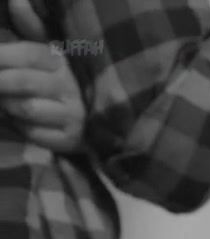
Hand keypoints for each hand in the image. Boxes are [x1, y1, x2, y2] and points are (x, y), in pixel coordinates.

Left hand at [0, 0, 86, 153]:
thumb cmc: (55, 83)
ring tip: (7, 104)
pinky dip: (22, 128)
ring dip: (9, 107)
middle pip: (21, 82)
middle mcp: (71, 86)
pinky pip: (34, 133)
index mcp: (61, 61)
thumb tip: (17, 0)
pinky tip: (24, 123)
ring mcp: (73, 114)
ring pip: (26, 108)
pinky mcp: (70, 139)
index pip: (27, 54)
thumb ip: (29, 27)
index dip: (2, 57)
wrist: (86, 122)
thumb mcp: (44, 53)